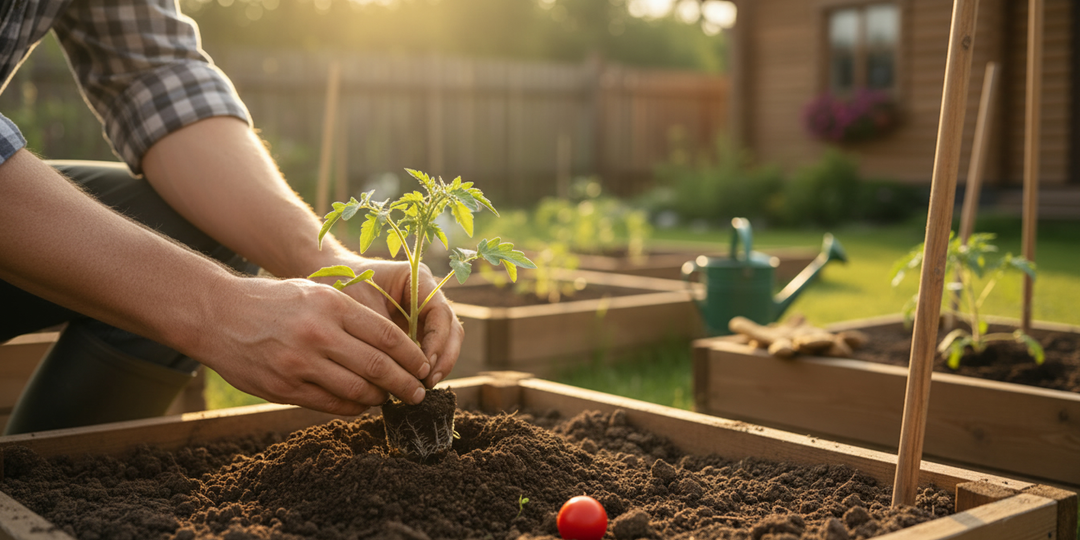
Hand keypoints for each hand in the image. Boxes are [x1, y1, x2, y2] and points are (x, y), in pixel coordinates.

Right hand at [195, 276, 430, 414]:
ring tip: (390, 398)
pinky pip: (330, 404)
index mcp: (332, 305)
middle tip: (419, 393)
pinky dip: (352, 407)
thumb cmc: (273, 300)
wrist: (217, 314)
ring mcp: (300, 363)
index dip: (412, 357)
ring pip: (357, 391)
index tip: (423, 366)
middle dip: (405, 384)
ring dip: (380, 399)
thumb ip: (350, 315)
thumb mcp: (315, 291)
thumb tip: (392, 346)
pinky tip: (361, 404)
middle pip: (378, 367)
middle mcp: (319, 334)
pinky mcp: (283, 387)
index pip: (388, 336)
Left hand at [315, 256, 462, 387]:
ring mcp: (424, 312)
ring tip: (423, 387)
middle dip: (444, 357)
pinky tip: (414, 383)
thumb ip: (382, 332)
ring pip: (446, 341)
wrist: (332, 278)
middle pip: (450, 328)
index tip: (424, 365)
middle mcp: (427, 294)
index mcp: (418, 279)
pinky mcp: (416, 328)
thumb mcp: (360, 306)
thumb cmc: (344, 285)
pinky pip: (430, 348)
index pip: (440, 312)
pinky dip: (426, 366)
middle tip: (428, 382)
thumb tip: (395, 366)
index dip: (437, 340)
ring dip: (439, 365)